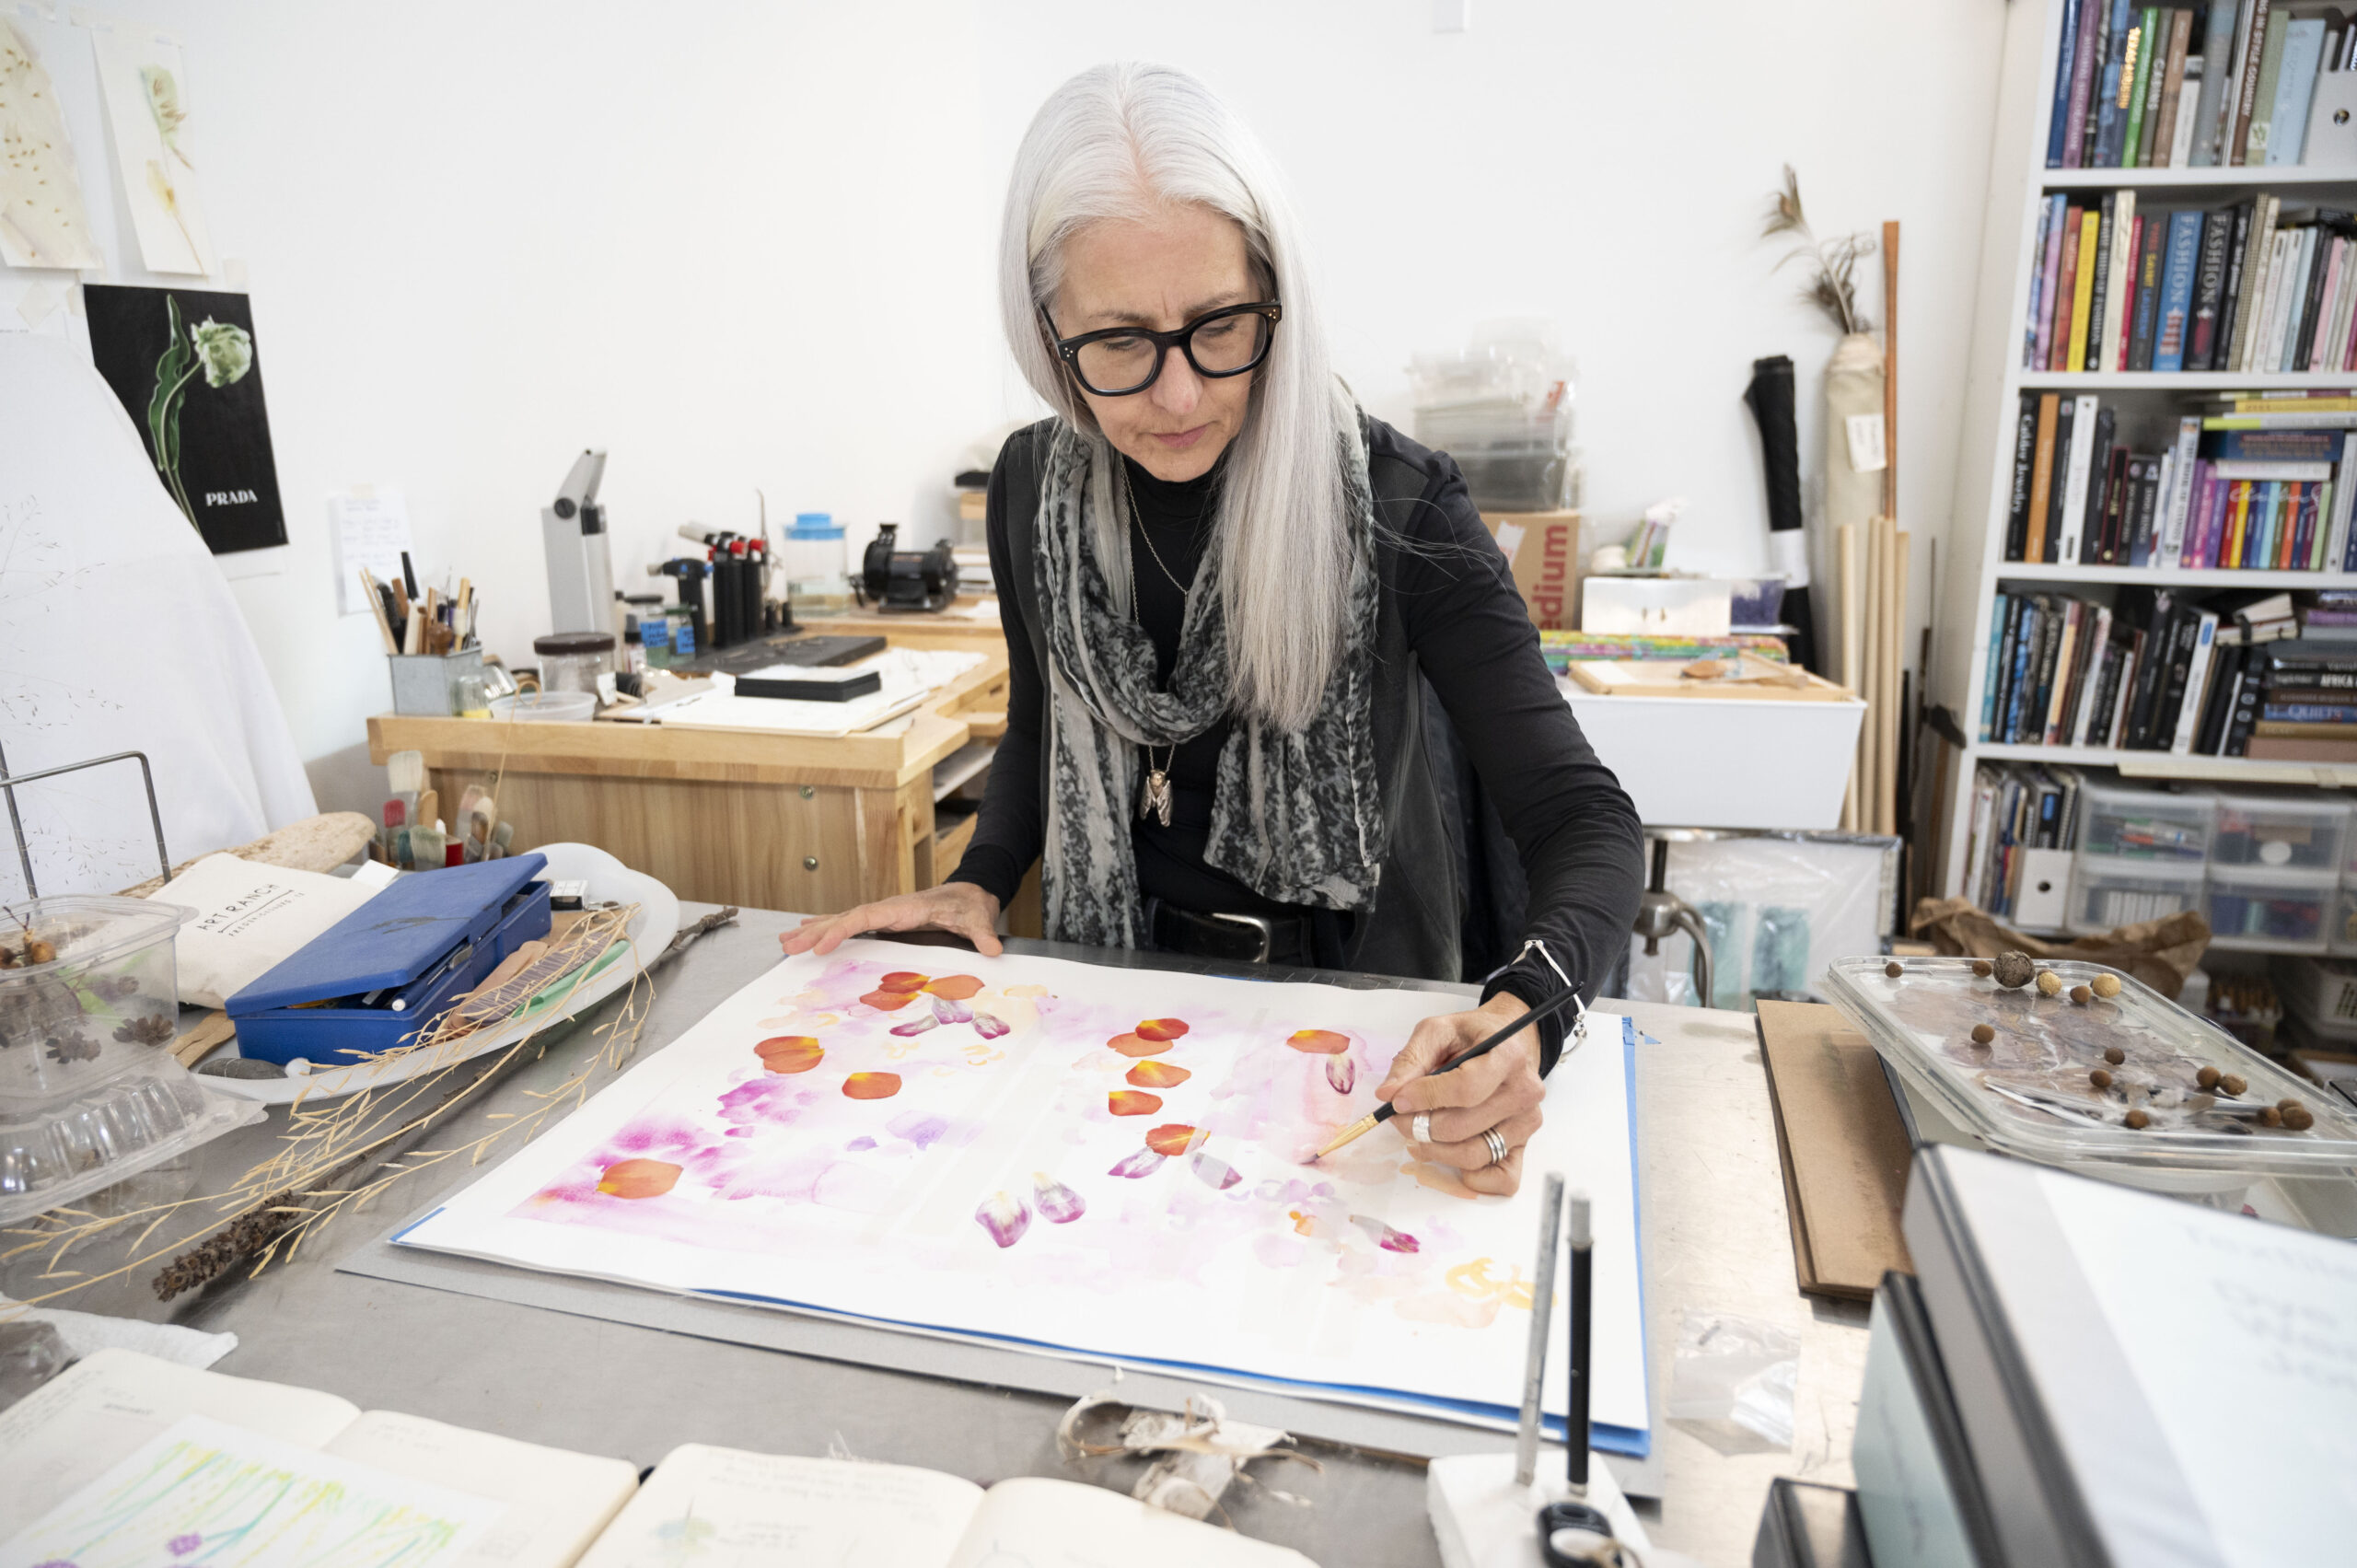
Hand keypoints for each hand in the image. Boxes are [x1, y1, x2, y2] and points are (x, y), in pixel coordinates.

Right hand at [780, 882, 1003, 958]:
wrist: (971, 893)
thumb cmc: (971, 905)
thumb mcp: (978, 917)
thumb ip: (982, 932)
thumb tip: (993, 949)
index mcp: (903, 908)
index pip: (865, 916)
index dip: (841, 930)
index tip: (820, 946)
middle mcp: (887, 908)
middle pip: (843, 918)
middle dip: (814, 933)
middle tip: (786, 947)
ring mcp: (882, 913)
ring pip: (841, 920)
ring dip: (813, 931)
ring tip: (785, 942)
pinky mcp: (883, 920)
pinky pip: (848, 924)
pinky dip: (825, 928)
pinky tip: (807, 933)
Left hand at [1374, 990, 1545, 1195]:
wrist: (1511, 1043)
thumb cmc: (1473, 1036)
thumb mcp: (1438, 1031)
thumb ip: (1411, 1060)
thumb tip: (1388, 1095)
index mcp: (1507, 1056)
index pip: (1464, 1088)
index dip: (1425, 1098)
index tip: (1397, 1100)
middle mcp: (1523, 1092)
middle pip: (1462, 1127)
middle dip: (1418, 1126)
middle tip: (1399, 1117)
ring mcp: (1527, 1121)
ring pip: (1473, 1155)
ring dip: (1435, 1150)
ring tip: (1417, 1133)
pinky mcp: (1525, 1144)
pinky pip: (1502, 1179)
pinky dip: (1470, 1178)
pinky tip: (1448, 1153)